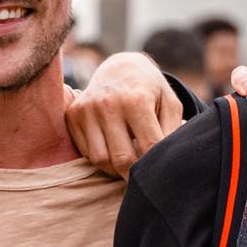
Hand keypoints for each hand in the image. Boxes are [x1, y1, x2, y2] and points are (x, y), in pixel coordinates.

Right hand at [64, 51, 184, 176]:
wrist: (120, 67)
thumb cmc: (150, 90)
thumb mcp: (170, 104)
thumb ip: (173, 131)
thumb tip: (170, 161)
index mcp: (136, 100)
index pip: (149, 147)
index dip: (155, 165)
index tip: (160, 174)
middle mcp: (109, 104)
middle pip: (122, 159)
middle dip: (135, 175)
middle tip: (144, 179)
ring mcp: (88, 109)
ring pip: (101, 160)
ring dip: (115, 170)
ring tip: (128, 165)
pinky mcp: (73, 115)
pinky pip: (86, 152)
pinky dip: (101, 158)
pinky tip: (112, 150)